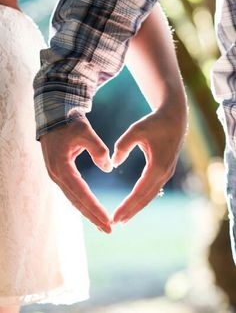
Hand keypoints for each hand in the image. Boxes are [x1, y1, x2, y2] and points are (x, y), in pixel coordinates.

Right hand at [39, 116, 112, 232]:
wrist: (54, 117)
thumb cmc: (69, 123)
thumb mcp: (85, 131)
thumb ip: (98, 149)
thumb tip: (108, 168)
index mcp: (62, 168)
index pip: (81, 193)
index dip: (94, 208)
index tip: (108, 220)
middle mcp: (57, 176)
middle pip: (77, 201)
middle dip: (93, 216)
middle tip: (108, 230)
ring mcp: (57, 176)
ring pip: (74, 199)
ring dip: (88, 212)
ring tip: (102, 225)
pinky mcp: (60, 174)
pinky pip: (73, 192)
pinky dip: (83, 203)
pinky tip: (92, 210)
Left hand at [111, 104, 186, 224]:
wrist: (174, 118)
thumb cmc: (154, 122)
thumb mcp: (136, 130)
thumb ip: (123, 145)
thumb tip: (113, 163)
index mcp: (157, 166)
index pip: (139, 191)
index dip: (127, 205)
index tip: (115, 216)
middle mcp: (163, 173)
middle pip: (145, 198)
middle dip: (131, 211)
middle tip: (115, 223)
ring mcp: (166, 173)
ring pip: (149, 195)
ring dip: (136, 207)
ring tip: (123, 218)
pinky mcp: (164, 171)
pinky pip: (152, 189)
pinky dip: (142, 198)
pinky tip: (133, 204)